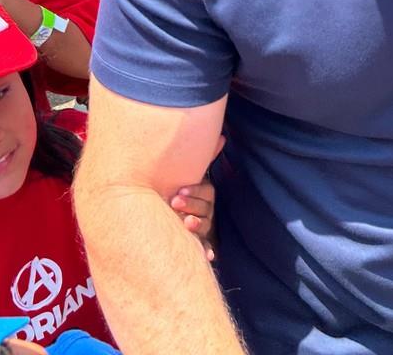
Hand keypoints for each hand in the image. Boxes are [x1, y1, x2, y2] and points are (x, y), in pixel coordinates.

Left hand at [172, 135, 224, 259]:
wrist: (170, 212)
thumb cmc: (181, 192)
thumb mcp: (190, 175)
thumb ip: (204, 157)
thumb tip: (222, 136)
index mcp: (205, 194)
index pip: (206, 191)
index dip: (195, 191)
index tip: (179, 191)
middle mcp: (207, 210)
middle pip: (206, 208)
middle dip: (192, 205)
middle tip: (174, 202)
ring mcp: (205, 227)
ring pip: (205, 227)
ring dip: (198, 226)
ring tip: (185, 224)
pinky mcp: (202, 243)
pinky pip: (207, 248)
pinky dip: (208, 251)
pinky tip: (209, 255)